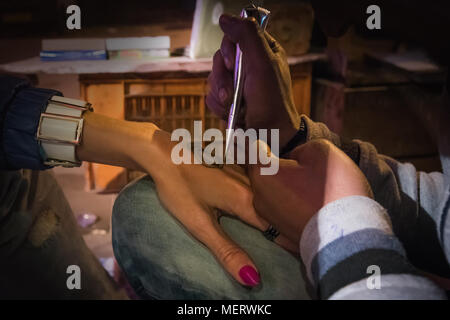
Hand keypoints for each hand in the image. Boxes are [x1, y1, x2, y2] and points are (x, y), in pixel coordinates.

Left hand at [151, 160, 297, 286]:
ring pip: (270, 196)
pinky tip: (266, 203)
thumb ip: (227, 250)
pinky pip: (261, 185)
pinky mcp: (239, 166)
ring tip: (286, 225)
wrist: (165, 154)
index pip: (277, 227)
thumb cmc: (179, 190)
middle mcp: (252, 184)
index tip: (301, 254)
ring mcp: (246, 172)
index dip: (289, 242)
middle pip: (276, 210)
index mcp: (246, 199)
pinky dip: (266, 197)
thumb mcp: (199, 225)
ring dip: (277, 211)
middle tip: (295, 242)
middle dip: (285, 227)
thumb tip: (252, 277)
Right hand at [206, 14, 299, 147]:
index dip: (229, 48)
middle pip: (220, 57)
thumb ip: (247, 37)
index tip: (232, 62)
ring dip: (220, 93)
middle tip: (232, 88)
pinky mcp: (228, 100)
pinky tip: (231, 112)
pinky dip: (218, 106)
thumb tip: (225, 18)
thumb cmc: (271, 100)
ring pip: (212, 77)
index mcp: (262, 51)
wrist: (269, 134)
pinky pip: (210, 96)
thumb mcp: (263, 63)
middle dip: (222, 75)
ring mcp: (237, 84)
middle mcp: (249, 65)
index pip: (236, 35)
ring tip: (234, 104)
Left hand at [248, 139, 372, 243]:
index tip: (254, 133)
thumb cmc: (333, 188)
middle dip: (271, 163)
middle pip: (261, 172)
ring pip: (272, 190)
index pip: (251, 149)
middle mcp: (259, 197)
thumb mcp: (320, 151)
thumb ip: (298, 150)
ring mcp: (269, 217)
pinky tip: (308, 197)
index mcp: (262, 174)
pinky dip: (291, 200)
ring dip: (283, 183)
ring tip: (304, 178)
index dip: (257, 138)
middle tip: (287, 156)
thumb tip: (292, 160)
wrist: (348, 237)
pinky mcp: (283, 231)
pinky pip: (282, 207)